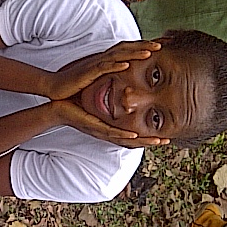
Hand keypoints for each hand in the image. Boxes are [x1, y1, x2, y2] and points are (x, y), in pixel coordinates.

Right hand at [45, 40, 161, 100]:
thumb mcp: (97, 84)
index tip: (159, 48)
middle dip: (144, 45)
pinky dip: (116, 65)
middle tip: (162, 44)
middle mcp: (101, 61)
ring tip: (151, 51)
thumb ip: (109, 81)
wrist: (54, 90)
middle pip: (126, 48)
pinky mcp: (87, 73)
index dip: (142, 47)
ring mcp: (94, 66)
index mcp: (105, 63)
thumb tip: (124, 85)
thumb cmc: (74, 89)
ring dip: (135, 52)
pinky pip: (103, 67)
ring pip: (118, 55)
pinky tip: (127, 64)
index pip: (127, 51)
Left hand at [51, 100, 169, 147]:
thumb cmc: (77, 102)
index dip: (148, 133)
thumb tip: (122, 85)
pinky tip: (134, 134)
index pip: (133, 132)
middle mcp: (107, 131)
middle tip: (168, 140)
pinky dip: (123, 134)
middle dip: (150, 140)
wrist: (58, 106)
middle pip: (133, 140)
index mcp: (109, 125)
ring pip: (125, 139)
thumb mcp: (98, 98)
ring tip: (157, 140)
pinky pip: (110, 131)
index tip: (165, 133)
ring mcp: (101, 131)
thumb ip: (111, 95)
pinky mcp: (93, 126)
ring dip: (142, 140)